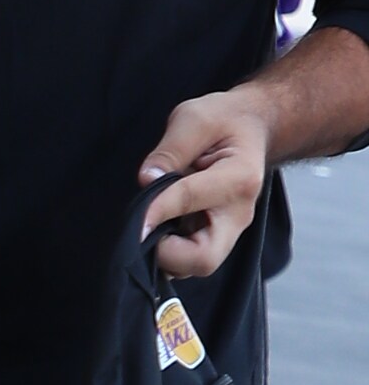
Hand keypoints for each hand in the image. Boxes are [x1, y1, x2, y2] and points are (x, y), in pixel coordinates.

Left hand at [138, 85, 274, 276]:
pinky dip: (169, 253)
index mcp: (239, 178)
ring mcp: (228, 230)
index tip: (134, 219)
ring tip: (149, 224)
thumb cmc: (223, 121)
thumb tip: (146, 180)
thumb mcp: (194, 119)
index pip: (190, 201)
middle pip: (203, 259)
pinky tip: (157, 227)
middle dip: (167, 254)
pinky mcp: (215, 237)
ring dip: (165, 255)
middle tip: (144, 231)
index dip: (157, 210)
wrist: (250, 128)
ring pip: (195, 266)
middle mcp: (238, 214)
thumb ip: (170, 150)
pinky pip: (190, 260)